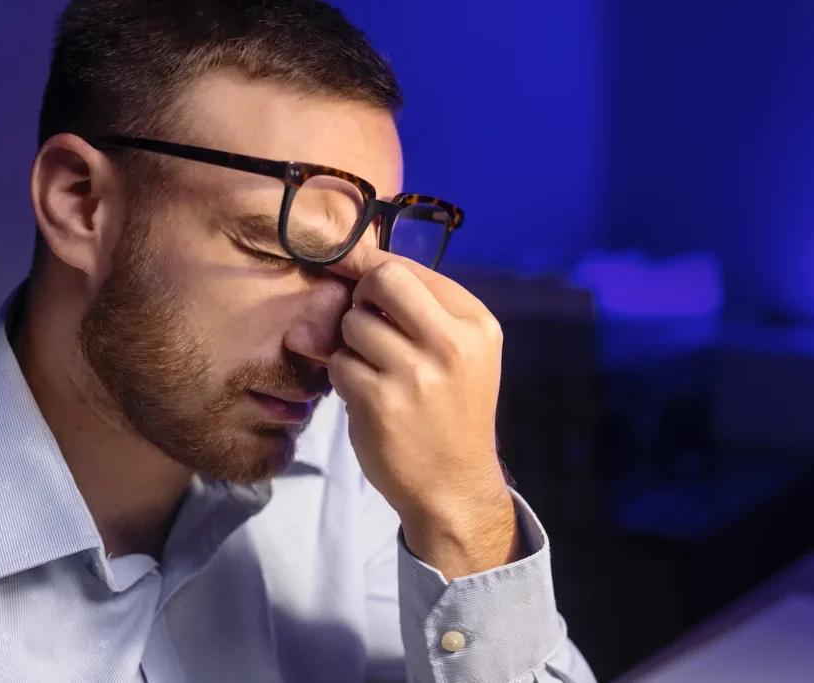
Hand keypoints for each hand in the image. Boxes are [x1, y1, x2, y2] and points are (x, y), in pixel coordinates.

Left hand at [325, 248, 520, 577]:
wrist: (454, 485)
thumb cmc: (450, 412)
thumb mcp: (458, 354)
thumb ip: (418, 309)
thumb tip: (355, 259)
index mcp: (474, 323)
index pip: (410, 268)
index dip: (371, 266)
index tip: (350, 271)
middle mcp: (451, 343)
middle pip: (382, 280)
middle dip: (361, 297)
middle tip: (364, 324)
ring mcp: (416, 373)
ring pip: (353, 323)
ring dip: (350, 344)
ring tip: (373, 371)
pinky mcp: (381, 402)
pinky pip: (338, 363)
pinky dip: (342, 377)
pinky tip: (366, 396)